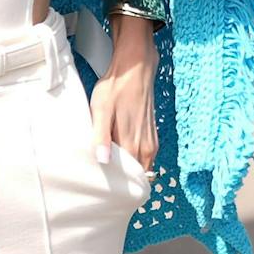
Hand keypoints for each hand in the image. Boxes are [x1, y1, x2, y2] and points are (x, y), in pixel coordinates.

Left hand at [88, 18, 158, 172]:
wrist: (136, 68)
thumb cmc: (116, 87)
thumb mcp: (102, 109)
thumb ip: (102, 136)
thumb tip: (103, 160)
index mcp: (132, 143)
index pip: (127, 179)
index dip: (114, 184)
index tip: (101, 185)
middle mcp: (146, 147)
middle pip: (135, 177)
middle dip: (121, 181)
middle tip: (102, 178)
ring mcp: (151, 142)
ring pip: (141, 168)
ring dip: (128, 171)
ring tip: (109, 165)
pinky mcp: (152, 135)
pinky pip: (144, 158)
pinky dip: (133, 160)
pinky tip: (119, 152)